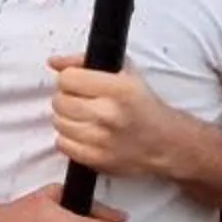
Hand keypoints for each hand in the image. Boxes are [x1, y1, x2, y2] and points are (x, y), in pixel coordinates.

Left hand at [50, 55, 203, 181]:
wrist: (168, 143)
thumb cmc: (144, 106)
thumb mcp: (125, 74)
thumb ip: (85, 62)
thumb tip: (54, 62)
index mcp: (119, 89)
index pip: (67, 78)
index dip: (70, 80)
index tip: (79, 84)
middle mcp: (110, 114)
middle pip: (60, 101)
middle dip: (67, 99)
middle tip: (83, 102)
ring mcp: (103, 139)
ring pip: (59, 122)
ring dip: (67, 119)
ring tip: (86, 119)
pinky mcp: (98, 159)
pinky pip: (62, 144)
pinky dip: (69, 139)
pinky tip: (86, 134)